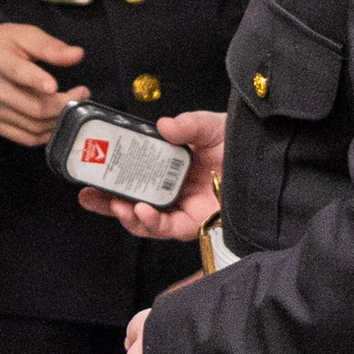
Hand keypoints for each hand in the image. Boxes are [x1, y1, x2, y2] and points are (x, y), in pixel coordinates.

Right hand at [0, 22, 85, 145]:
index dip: (36, 81)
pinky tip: (57, 120)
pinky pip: (27, 138)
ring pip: (34, 125)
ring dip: (60, 119)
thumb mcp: (24, 35)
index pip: (18, 73)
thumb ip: (50, 46)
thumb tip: (77, 54)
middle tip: (83, 93)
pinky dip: (47, 133)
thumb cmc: (3, 46)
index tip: (54, 86)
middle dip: (64, 104)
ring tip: (73, 104)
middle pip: (34, 107)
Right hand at [77, 106, 224, 241]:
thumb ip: (188, 125)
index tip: (88, 168)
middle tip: (86, 193)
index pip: (133, 171)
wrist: (267, 167)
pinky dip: (151, 222)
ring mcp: (180, 208)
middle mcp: (170, 189)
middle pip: (131, 199)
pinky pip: (166, 228)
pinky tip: (142, 211)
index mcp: (168, 165)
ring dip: (125, 214)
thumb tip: (162, 125)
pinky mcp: (194, 224)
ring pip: (144, 219)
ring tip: (116, 203)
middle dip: (106, 201)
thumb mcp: (210, 126)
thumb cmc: (238, 146)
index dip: (110, 172)